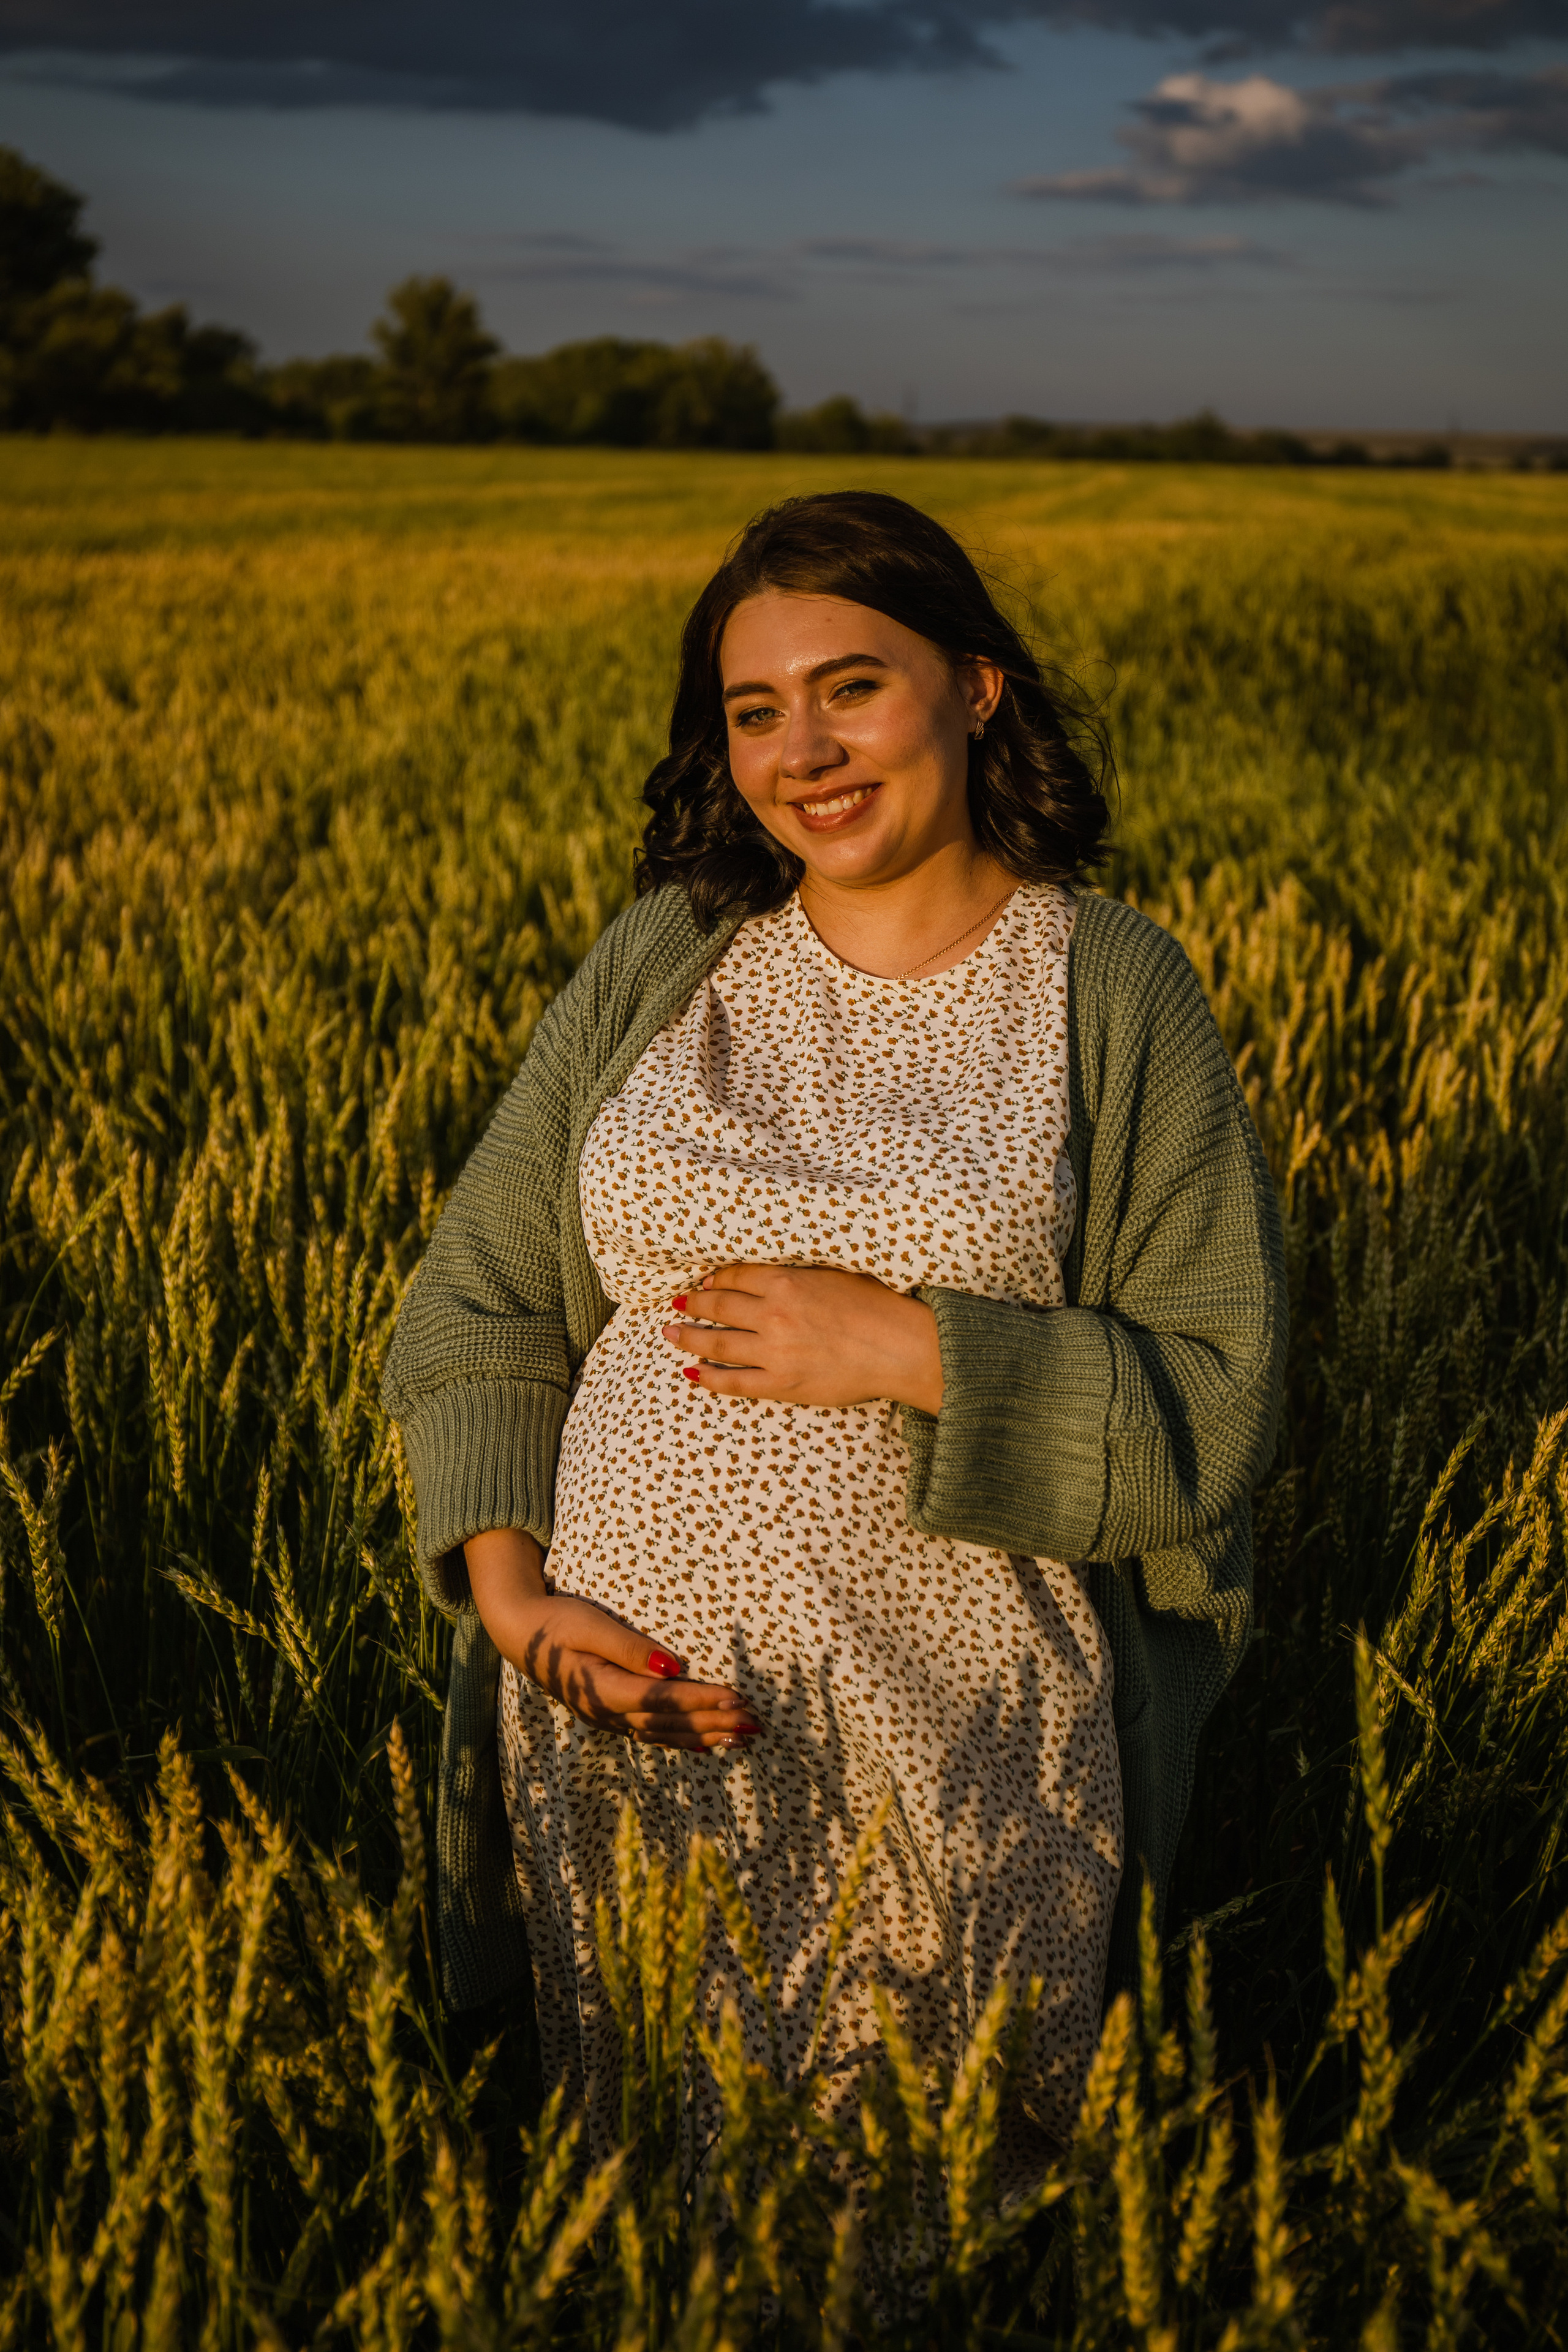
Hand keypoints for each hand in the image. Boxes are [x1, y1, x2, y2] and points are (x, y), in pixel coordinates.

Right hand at [465, 1528, 759, 1752]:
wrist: (520, 1635)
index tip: (736, 1698)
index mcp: (602, 1689)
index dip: (700, 1700)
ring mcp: (608, 1718)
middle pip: (669, 1722)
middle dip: (714, 1723)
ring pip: (664, 1734)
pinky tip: (707, 1746)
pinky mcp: (610, 1716)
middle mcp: (607, 1712)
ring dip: (705, 1736)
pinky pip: (652, 1734)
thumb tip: (671, 1667)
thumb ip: (628, 1648)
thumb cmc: (557, 1621)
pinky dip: (683, 1741)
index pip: (661, 1699)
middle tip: (754, 1722)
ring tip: (743, 1738)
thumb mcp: (590, 1624)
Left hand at [661, 1264, 943, 1414]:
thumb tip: (772, 1275)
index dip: (715, 1280)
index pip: (736, 1277)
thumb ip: (799, 1275)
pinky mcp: (782, 1383)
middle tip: (675, 1304)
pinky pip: (734, 1381)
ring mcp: (774, 1350)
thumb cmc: (877, 1307)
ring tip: (669, 1334)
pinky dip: (709, 1377)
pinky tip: (692, 1373)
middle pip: (718, 1307)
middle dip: (692, 1305)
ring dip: (688, 1337)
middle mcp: (773, 1313)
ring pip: (717, 1342)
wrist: (901, 1347)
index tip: (703, 1283)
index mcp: (787, 1282)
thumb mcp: (835, 1274)